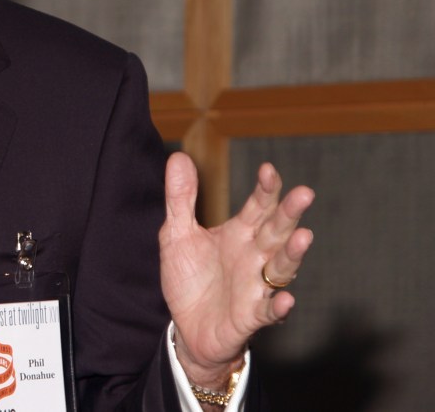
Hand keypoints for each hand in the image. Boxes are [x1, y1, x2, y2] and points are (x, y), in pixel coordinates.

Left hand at [159, 151, 314, 387]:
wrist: (186, 326)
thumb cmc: (189, 277)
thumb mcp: (177, 234)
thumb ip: (181, 198)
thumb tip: (179, 156)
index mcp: (239, 234)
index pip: (258, 207)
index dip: (265, 189)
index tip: (268, 170)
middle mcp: (254, 256)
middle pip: (276, 231)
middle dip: (289, 213)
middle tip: (304, 193)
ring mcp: (255, 286)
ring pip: (281, 267)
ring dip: (293, 253)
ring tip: (304, 236)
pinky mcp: (250, 316)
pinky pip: (268, 310)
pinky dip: (278, 305)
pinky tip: (286, 298)